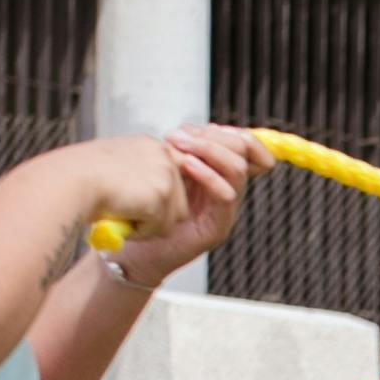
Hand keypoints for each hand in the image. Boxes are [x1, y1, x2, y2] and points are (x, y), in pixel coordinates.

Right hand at [89, 135, 186, 247]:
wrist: (69, 180)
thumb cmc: (78, 177)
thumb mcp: (112, 167)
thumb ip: (134, 175)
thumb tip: (146, 196)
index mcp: (149, 146)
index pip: (172, 176)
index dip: (160, 196)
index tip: (145, 206)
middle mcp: (162, 155)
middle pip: (179, 199)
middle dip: (157, 215)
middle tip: (128, 216)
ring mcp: (165, 174)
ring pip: (173, 217)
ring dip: (148, 225)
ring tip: (121, 216)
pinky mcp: (162, 195)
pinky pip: (161, 228)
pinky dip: (140, 232)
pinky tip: (120, 219)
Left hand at [111, 124, 265, 283]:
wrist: (135, 251)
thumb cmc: (146, 211)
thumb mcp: (165, 171)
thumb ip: (181, 152)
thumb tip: (188, 130)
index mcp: (219, 173)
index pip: (245, 145)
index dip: (227, 131)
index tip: (194, 128)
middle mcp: (227, 190)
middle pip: (244, 153)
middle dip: (214, 138)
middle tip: (182, 136)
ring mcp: (225, 210)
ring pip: (237, 170)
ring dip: (209, 151)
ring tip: (181, 146)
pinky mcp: (217, 228)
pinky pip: (226, 196)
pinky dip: (208, 176)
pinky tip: (187, 166)